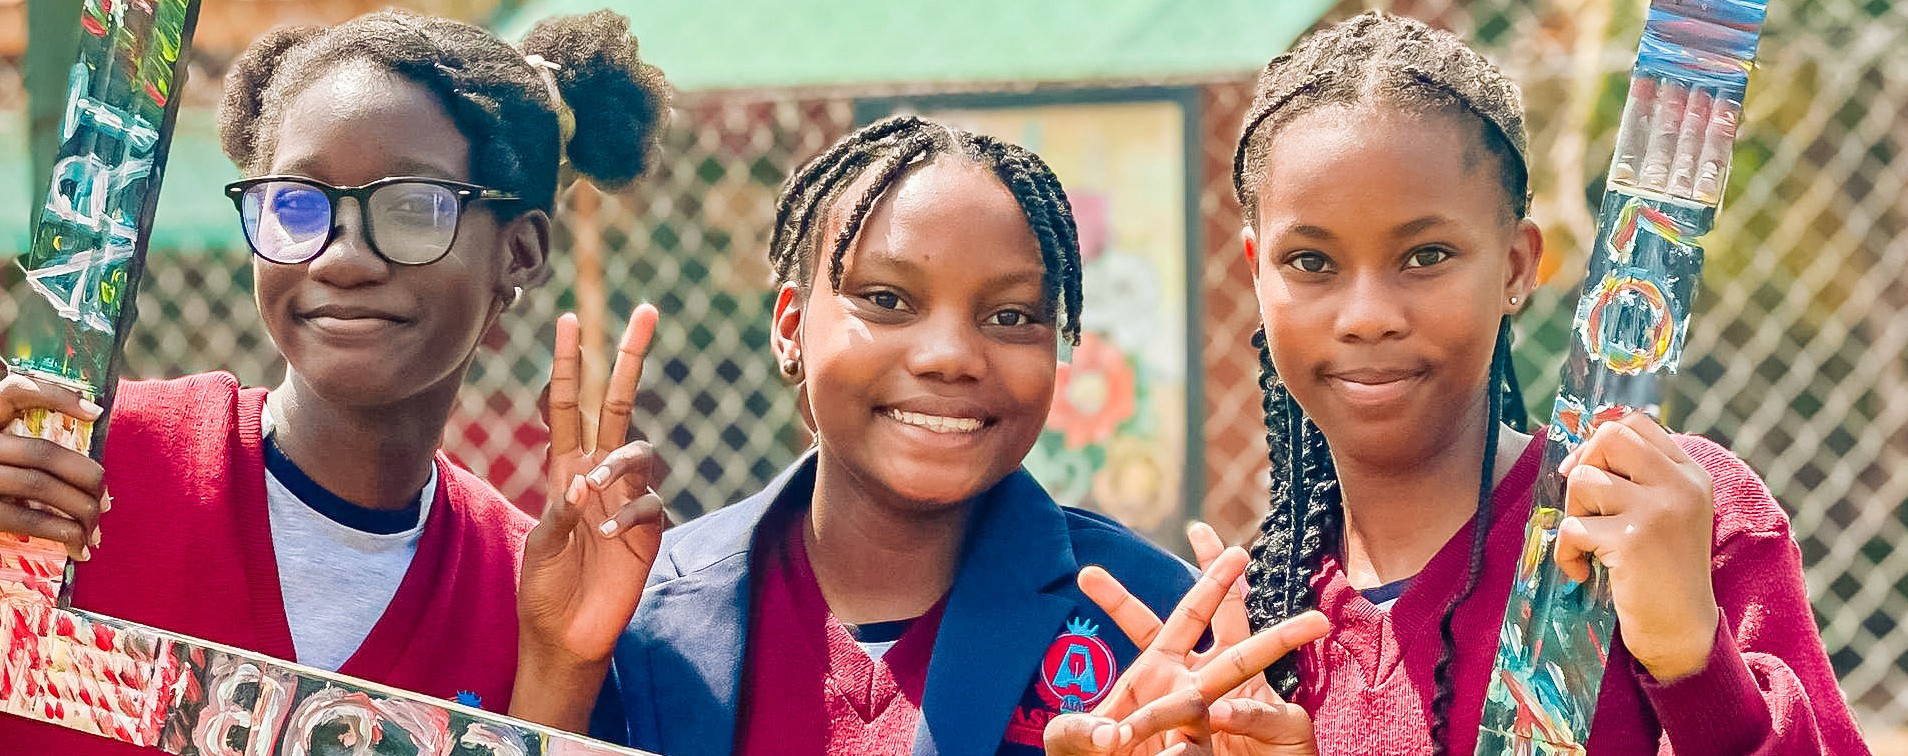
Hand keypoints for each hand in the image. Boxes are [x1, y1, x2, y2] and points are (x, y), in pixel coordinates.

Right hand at [0, 367, 108, 559]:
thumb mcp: (6, 452)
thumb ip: (29, 448)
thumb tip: (93, 476)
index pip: (15, 391)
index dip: (56, 396)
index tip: (96, 413)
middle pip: (43, 452)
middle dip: (86, 477)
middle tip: (105, 499)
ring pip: (40, 485)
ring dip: (80, 509)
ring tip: (96, 529)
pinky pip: (28, 518)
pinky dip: (61, 532)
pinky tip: (78, 545)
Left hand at [513, 306, 665, 725]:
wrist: (565, 634)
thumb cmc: (543, 587)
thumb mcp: (539, 544)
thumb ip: (560, 511)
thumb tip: (585, 480)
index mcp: (565, 469)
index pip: (567, 404)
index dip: (567, 362)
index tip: (567, 319)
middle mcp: (600, 475)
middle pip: (618, 403)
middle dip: (629, 357)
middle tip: (644, 312)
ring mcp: (628, 499)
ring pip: (639, 449)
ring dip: (618, 461)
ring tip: (593, 487)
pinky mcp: (648, 530)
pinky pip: (649, 503)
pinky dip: (628, 511)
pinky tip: (608, 532)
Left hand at [1045, 522, 1328, 755]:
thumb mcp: (1102, 745)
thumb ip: (1093, 735)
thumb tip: (1106, 737)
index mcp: (1167, 673)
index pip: (1142, 627)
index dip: (1115, 601)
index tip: (1085, 574)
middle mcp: (1205, 678)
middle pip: (1218, 618)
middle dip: (1222, 581)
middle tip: (1237, 550)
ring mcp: (1237, 702)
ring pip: (1250, 661)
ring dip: (1283, 638)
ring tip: (1312, 622)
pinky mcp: (1273, 728)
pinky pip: (1255, 718)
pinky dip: (1240, 716)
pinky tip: (1220, 714)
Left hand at [1554, 411, 1716, 681]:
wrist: (1681, 630)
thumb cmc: (1661, 571)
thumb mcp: (1663, 514)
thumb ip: (1637, 478)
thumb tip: (1576, 452)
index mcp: (1690, 474)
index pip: (1636, 423)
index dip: (1599, 442)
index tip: (1589, 472)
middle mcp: (1680, 486)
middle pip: (1609, 437)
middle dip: (1583, 465)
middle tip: (1584, 503)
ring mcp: (1658, 511)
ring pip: (1583, 480)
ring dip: (1573, 513)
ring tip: (1589, 543)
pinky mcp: (1632, 540)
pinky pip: (1572, 527)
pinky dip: (1565, 552)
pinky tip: (1581, 571)